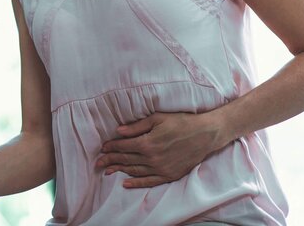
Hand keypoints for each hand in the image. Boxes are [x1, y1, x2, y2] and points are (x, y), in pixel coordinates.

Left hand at [96, 111, 227, 188]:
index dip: (112, 147)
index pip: (124, 147)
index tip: (103, 148)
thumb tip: (119, 131)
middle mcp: (152, 158)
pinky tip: (126, 183)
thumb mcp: (158, 118)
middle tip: (98, 163)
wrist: (205, 134)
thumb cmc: (182, 122)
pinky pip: (149, 182)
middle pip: (126, 160)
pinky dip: (136, 183)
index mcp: (148, 143)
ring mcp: (161, 169)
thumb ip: (137, 126)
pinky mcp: (169, 175)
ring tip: (107, 171)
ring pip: (135, 171)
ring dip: (119, 170)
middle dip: (110, 160)